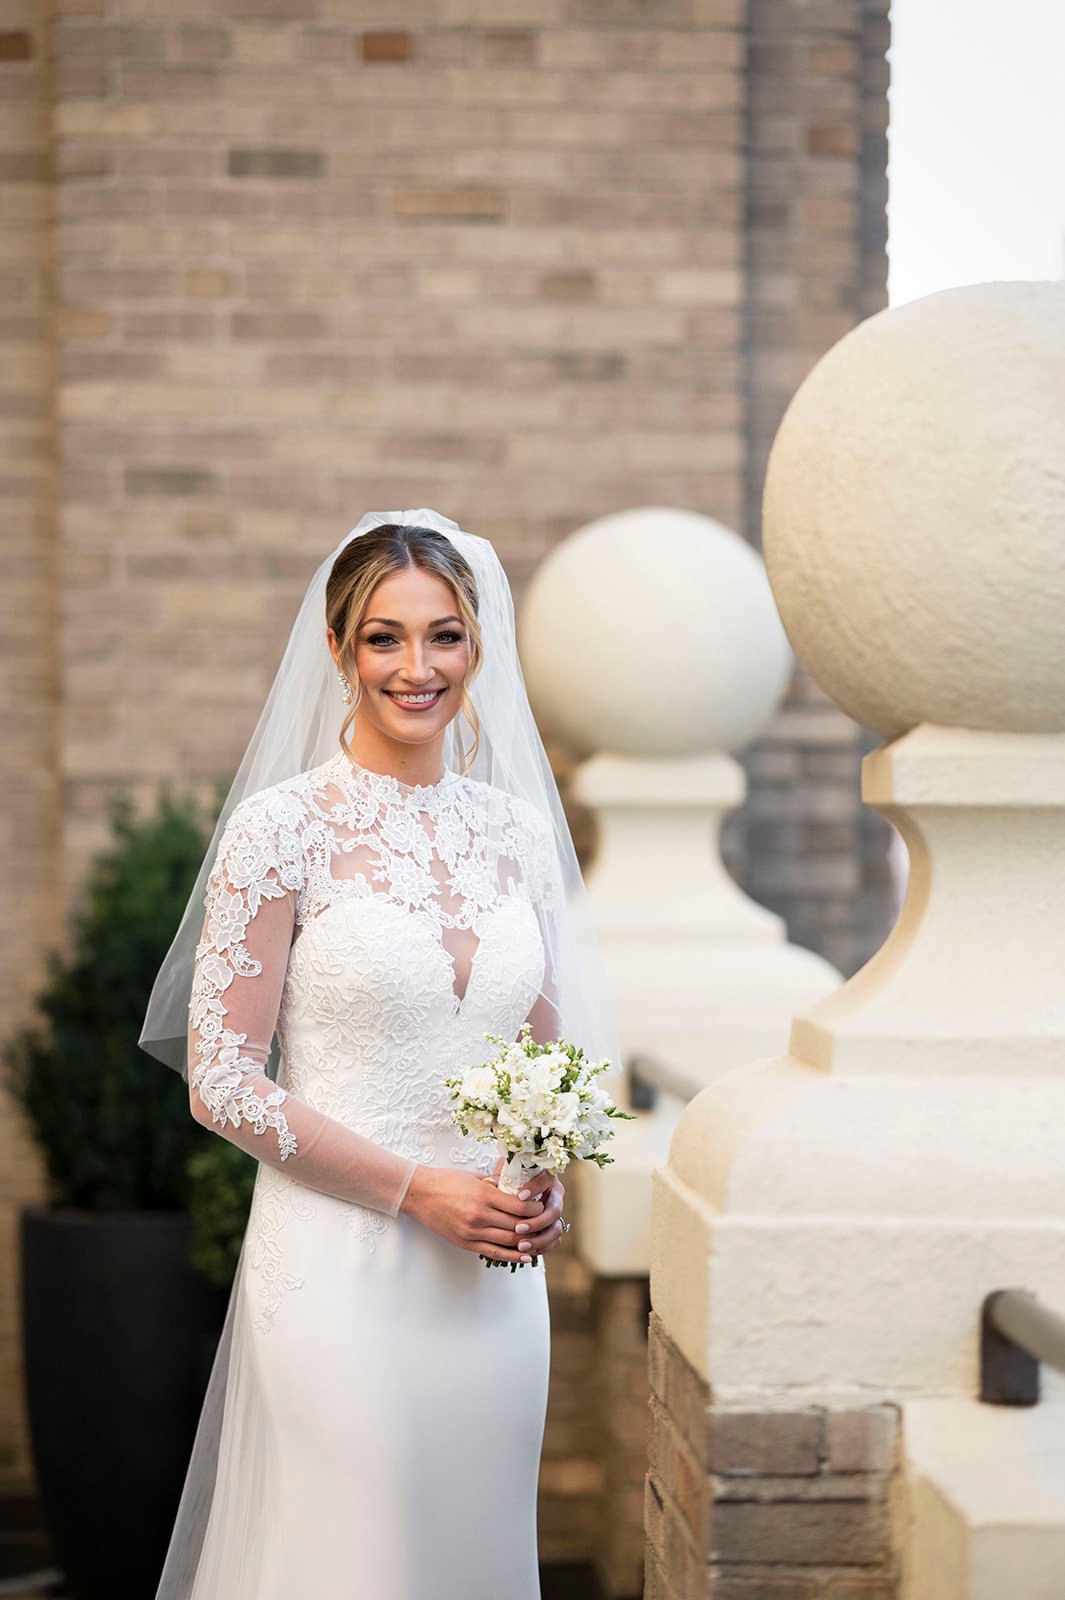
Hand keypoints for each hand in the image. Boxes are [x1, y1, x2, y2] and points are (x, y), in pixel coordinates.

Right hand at [399, 1164, 550, 1265]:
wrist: (419, 1194)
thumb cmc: (446, 1181)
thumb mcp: (474, 1177)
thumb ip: (496, 1184)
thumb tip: (517, 1188)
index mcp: (484, 1194)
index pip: (519, 1206)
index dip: (535, 1209)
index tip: (542, 1206)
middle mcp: (480, 1215)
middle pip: (517, 1226)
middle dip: (535, 1226)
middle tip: (546, 1224)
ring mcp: (472, 1231)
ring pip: (508, 1241)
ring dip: (527, 1242)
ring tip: (539, 1239)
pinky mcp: (466, 1243)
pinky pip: (493, 1252)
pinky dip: (511, 1256)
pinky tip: (524, 1256)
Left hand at [485, 1158, 566, 1262]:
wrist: (524, 1191)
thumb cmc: (513, 1178)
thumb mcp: (506, 1173)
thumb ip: (501, 1178)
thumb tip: (489, 1183)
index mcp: (547, 1178)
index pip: (545, 1181)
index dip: (534, 1189)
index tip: (520, 1197)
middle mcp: (555, 1195)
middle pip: (554, 1210)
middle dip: (536, 1222)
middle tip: (519, 1228)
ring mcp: (556, 1212)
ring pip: (556, 1228)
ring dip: (539, 1239)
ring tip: (521, 1245)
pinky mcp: (554, 1226)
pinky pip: (554, 1240)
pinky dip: (542, 1247)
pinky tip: (527, 1250)